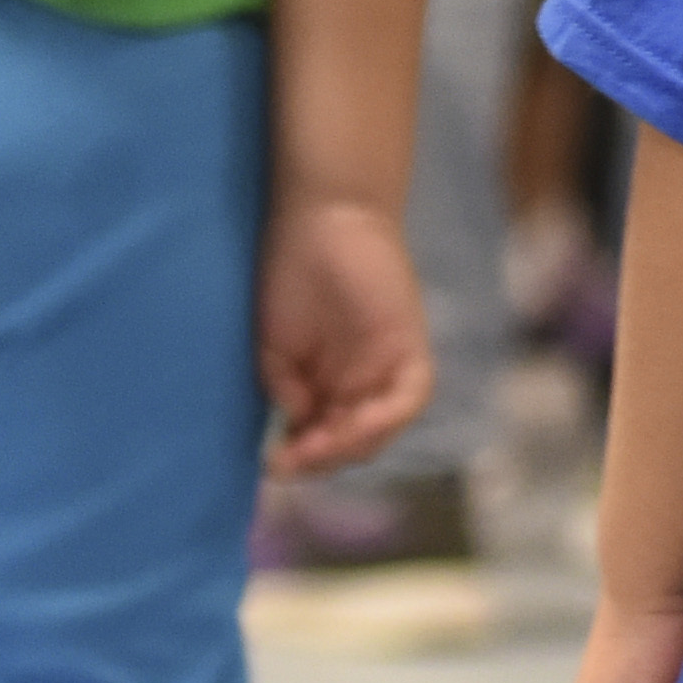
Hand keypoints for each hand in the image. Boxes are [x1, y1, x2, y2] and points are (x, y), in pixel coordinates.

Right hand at [259, 195, 431, 477]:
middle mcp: (362, 381)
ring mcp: (388, 366)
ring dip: (349, 446)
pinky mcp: (409, 346)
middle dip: (322, 459)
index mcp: (330, 384)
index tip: (272, 463)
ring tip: (315, 447)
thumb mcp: (274, 348)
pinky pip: (410, 397)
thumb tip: (297, 428)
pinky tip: (353, 424)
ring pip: (382, 429)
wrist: (317, 219)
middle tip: (290, 459)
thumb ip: (285, 391)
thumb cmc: (289, 274)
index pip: (324, 441)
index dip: (302, 459)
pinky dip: (385, 418)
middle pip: (354, 444)